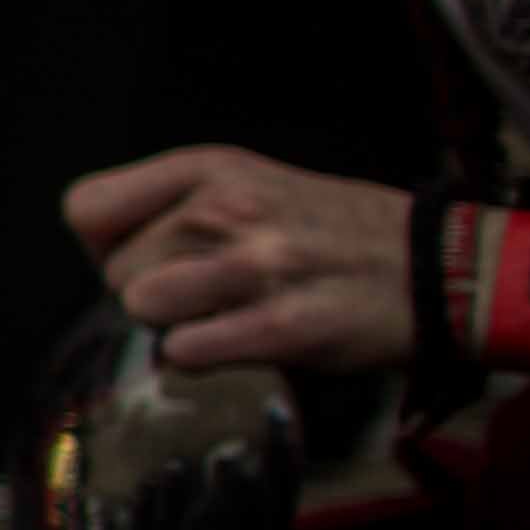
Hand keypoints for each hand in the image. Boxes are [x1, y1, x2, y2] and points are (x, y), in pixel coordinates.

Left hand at [62, 143, 416, 375]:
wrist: (441, 269)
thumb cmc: (335, 231)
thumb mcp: (251, 184)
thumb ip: (176, 205)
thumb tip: (106, 254)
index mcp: (213, 169)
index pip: (88, 208)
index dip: (105, 245)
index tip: (145, 257)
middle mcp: (227, 207)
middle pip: (116, 273)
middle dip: (152, 295)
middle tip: (211, 297)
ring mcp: (255, 266)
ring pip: (143, 310)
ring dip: (175, 327)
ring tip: (226, 319)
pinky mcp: (281, 326)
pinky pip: (186, 351)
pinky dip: (202, 360)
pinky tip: (240, 346)